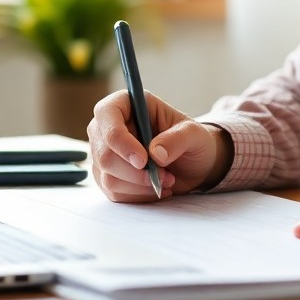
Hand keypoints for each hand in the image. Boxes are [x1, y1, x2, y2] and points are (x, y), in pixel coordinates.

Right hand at [87, 89, 231, 202]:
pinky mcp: (107, 176)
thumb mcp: (194, 134)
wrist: (193, 164)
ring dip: (140, 185)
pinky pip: (113, 192)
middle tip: (164, 175)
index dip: (119, 139)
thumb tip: (155, 153)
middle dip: (135, 172)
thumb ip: (178, 139)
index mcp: (126, 103)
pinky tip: (156, 188)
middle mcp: (108, 127)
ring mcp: (104, 153)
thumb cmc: (191, 141)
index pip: (106, 114)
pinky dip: (138, 195)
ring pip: (107, 177)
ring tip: (166, 180)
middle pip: (104, 153)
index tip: (142, 160)